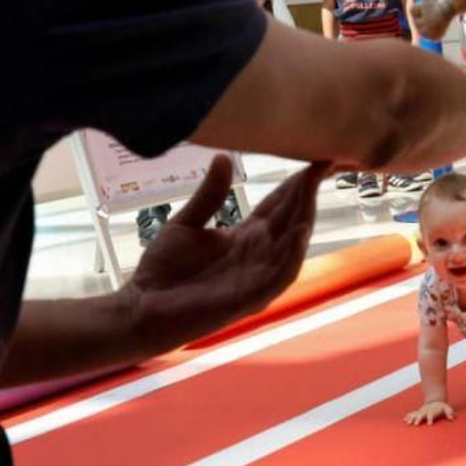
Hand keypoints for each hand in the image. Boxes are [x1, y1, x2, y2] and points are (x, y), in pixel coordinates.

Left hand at [124, 156, 325, 351]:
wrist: (140, 308)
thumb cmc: (163, 270)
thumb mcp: (186, 223)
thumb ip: (210, 194)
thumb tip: (224, 157)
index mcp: (247, 236)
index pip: (280, 205)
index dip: (298, 183)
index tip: (315, 158)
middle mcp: (259, 254)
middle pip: (292, 219)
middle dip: (309, 192)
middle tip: (326, 162)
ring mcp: (257, 276)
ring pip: (291, 244)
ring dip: (305, 216)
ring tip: (314, 189)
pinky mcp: (250, 297)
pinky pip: (279, 275)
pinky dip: (293, 254)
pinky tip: (299, 232)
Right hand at [404, 400, 455, 425]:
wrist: (435, 401)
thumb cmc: (442, 407)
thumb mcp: (447, 408)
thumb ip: (449, 412)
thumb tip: (452, 418)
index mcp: (432, 411)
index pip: (431, 415)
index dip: (430, 419)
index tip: (429, 424)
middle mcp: (425, 411)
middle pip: (421, 415)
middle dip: (418, 419)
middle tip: (416, 424)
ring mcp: (421, 411)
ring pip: (415, 414)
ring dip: (412, 418)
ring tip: (408, 423)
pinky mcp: (418, 412)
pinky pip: (412, 414)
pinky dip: (408, 416)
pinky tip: (404, 420)